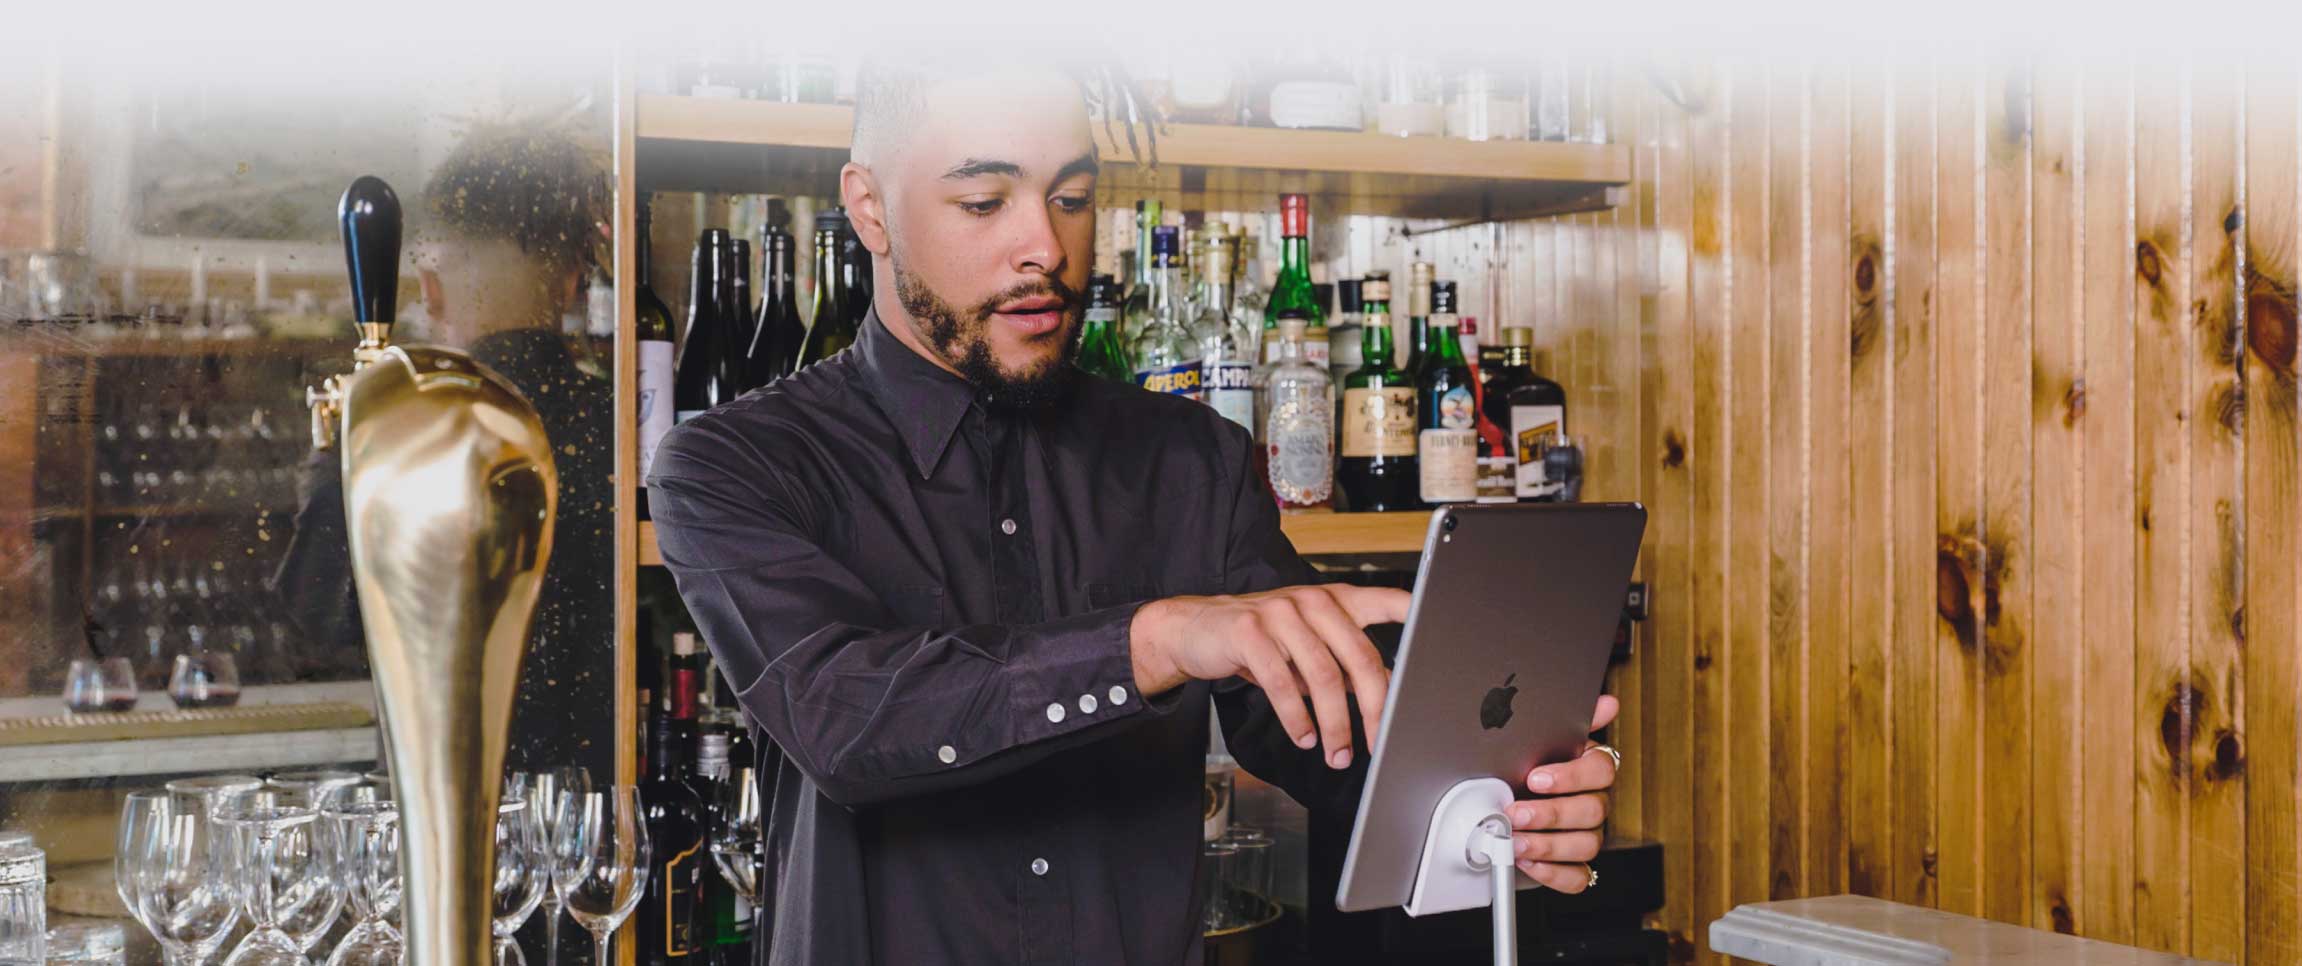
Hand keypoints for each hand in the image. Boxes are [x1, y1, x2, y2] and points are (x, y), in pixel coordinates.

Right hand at [1129, 584, 1410, 769]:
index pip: (1386, 600)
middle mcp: (1313, 601)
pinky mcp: (1250, 631)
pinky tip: (1304, 737)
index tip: (1441, 628)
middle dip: (1374, 709)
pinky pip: (1283, 683)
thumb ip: (1345, 665)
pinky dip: (1297, 718)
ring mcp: (1281, 613)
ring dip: (1335, 725)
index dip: (1414, 612)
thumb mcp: (1307, 646)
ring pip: (1324, 676)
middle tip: (1378, 743)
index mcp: (1335, 601)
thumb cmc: (1261, 640)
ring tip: (1337, 754)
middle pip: (1360, 657)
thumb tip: (1386, 702)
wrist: (1196, 628)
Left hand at [1506, 695, 1618, 892]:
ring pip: (1587, 845)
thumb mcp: (1540, 739)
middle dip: (1550, 814)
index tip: (1534, 778)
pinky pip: (1579, 877)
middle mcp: (1594, 802)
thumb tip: (1608, 702)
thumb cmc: (1524, 768)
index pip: (1602, 770)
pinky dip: (1553, 873)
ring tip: (1514, 840)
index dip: (1570, 776)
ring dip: (1547, 845)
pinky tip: (1528, 861)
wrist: (1503, 802)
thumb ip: (1568, 720)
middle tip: (1514, 813)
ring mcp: (1587, 835)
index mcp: (1591, 769)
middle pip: (1593, 810)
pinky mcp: (1574, 865)